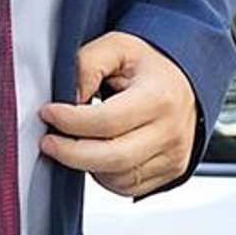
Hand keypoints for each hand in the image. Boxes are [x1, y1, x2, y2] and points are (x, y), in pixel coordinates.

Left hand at [40, 34, 198, 197]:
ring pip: (118, 177)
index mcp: (159, 97)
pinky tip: (98, 155)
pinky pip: (128, 187)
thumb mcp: (117, 47)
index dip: (70, 121)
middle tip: (49, 142)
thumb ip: (87, 65)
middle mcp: (170, 130)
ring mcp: (173, 155)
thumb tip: (68, 99)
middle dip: (71, 154)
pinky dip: (105, 176)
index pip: (107, 121)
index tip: (48, 113)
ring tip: (76, 143)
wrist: (187, 80)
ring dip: (87, 165)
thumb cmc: (150, 66)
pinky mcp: (171, 172)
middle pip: (112, 158)